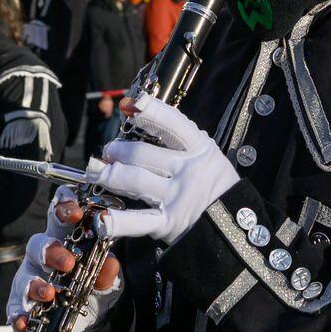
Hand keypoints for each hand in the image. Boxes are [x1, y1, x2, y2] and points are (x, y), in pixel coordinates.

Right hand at [6, 187, 121, 331]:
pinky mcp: (22, 306)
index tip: (77, 213)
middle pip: (38, 244)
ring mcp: (29, 281)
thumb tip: (110, 263)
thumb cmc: (90, 286)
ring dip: (35, 285)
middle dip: (51, 251)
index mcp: (63, 240)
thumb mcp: (103, 278)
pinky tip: (24, 323)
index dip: (63, 208)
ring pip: (24, 278)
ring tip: (49, 294)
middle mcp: (42, 257)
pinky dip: (19, 316)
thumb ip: (106, 270)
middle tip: (68, 264)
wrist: (88, 322)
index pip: (58, 216)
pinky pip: (15, 309)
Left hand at [91, 95, 239, 243]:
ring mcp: (177, 198)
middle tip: (108, 151)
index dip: (150, 111)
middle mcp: (188, 171)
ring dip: (108, 174)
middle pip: (143, 154)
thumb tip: (142, 116)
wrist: (235, 227)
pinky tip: (101, 218)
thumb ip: (180, 141)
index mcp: (200, 149)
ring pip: (134, 180)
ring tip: (95, 172)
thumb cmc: (216, 187)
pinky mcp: (168, 224)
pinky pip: (138, 221)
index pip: (173, 124)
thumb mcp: (207, 156)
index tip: (129, 104)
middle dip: (118, 151)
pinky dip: (117, 221)